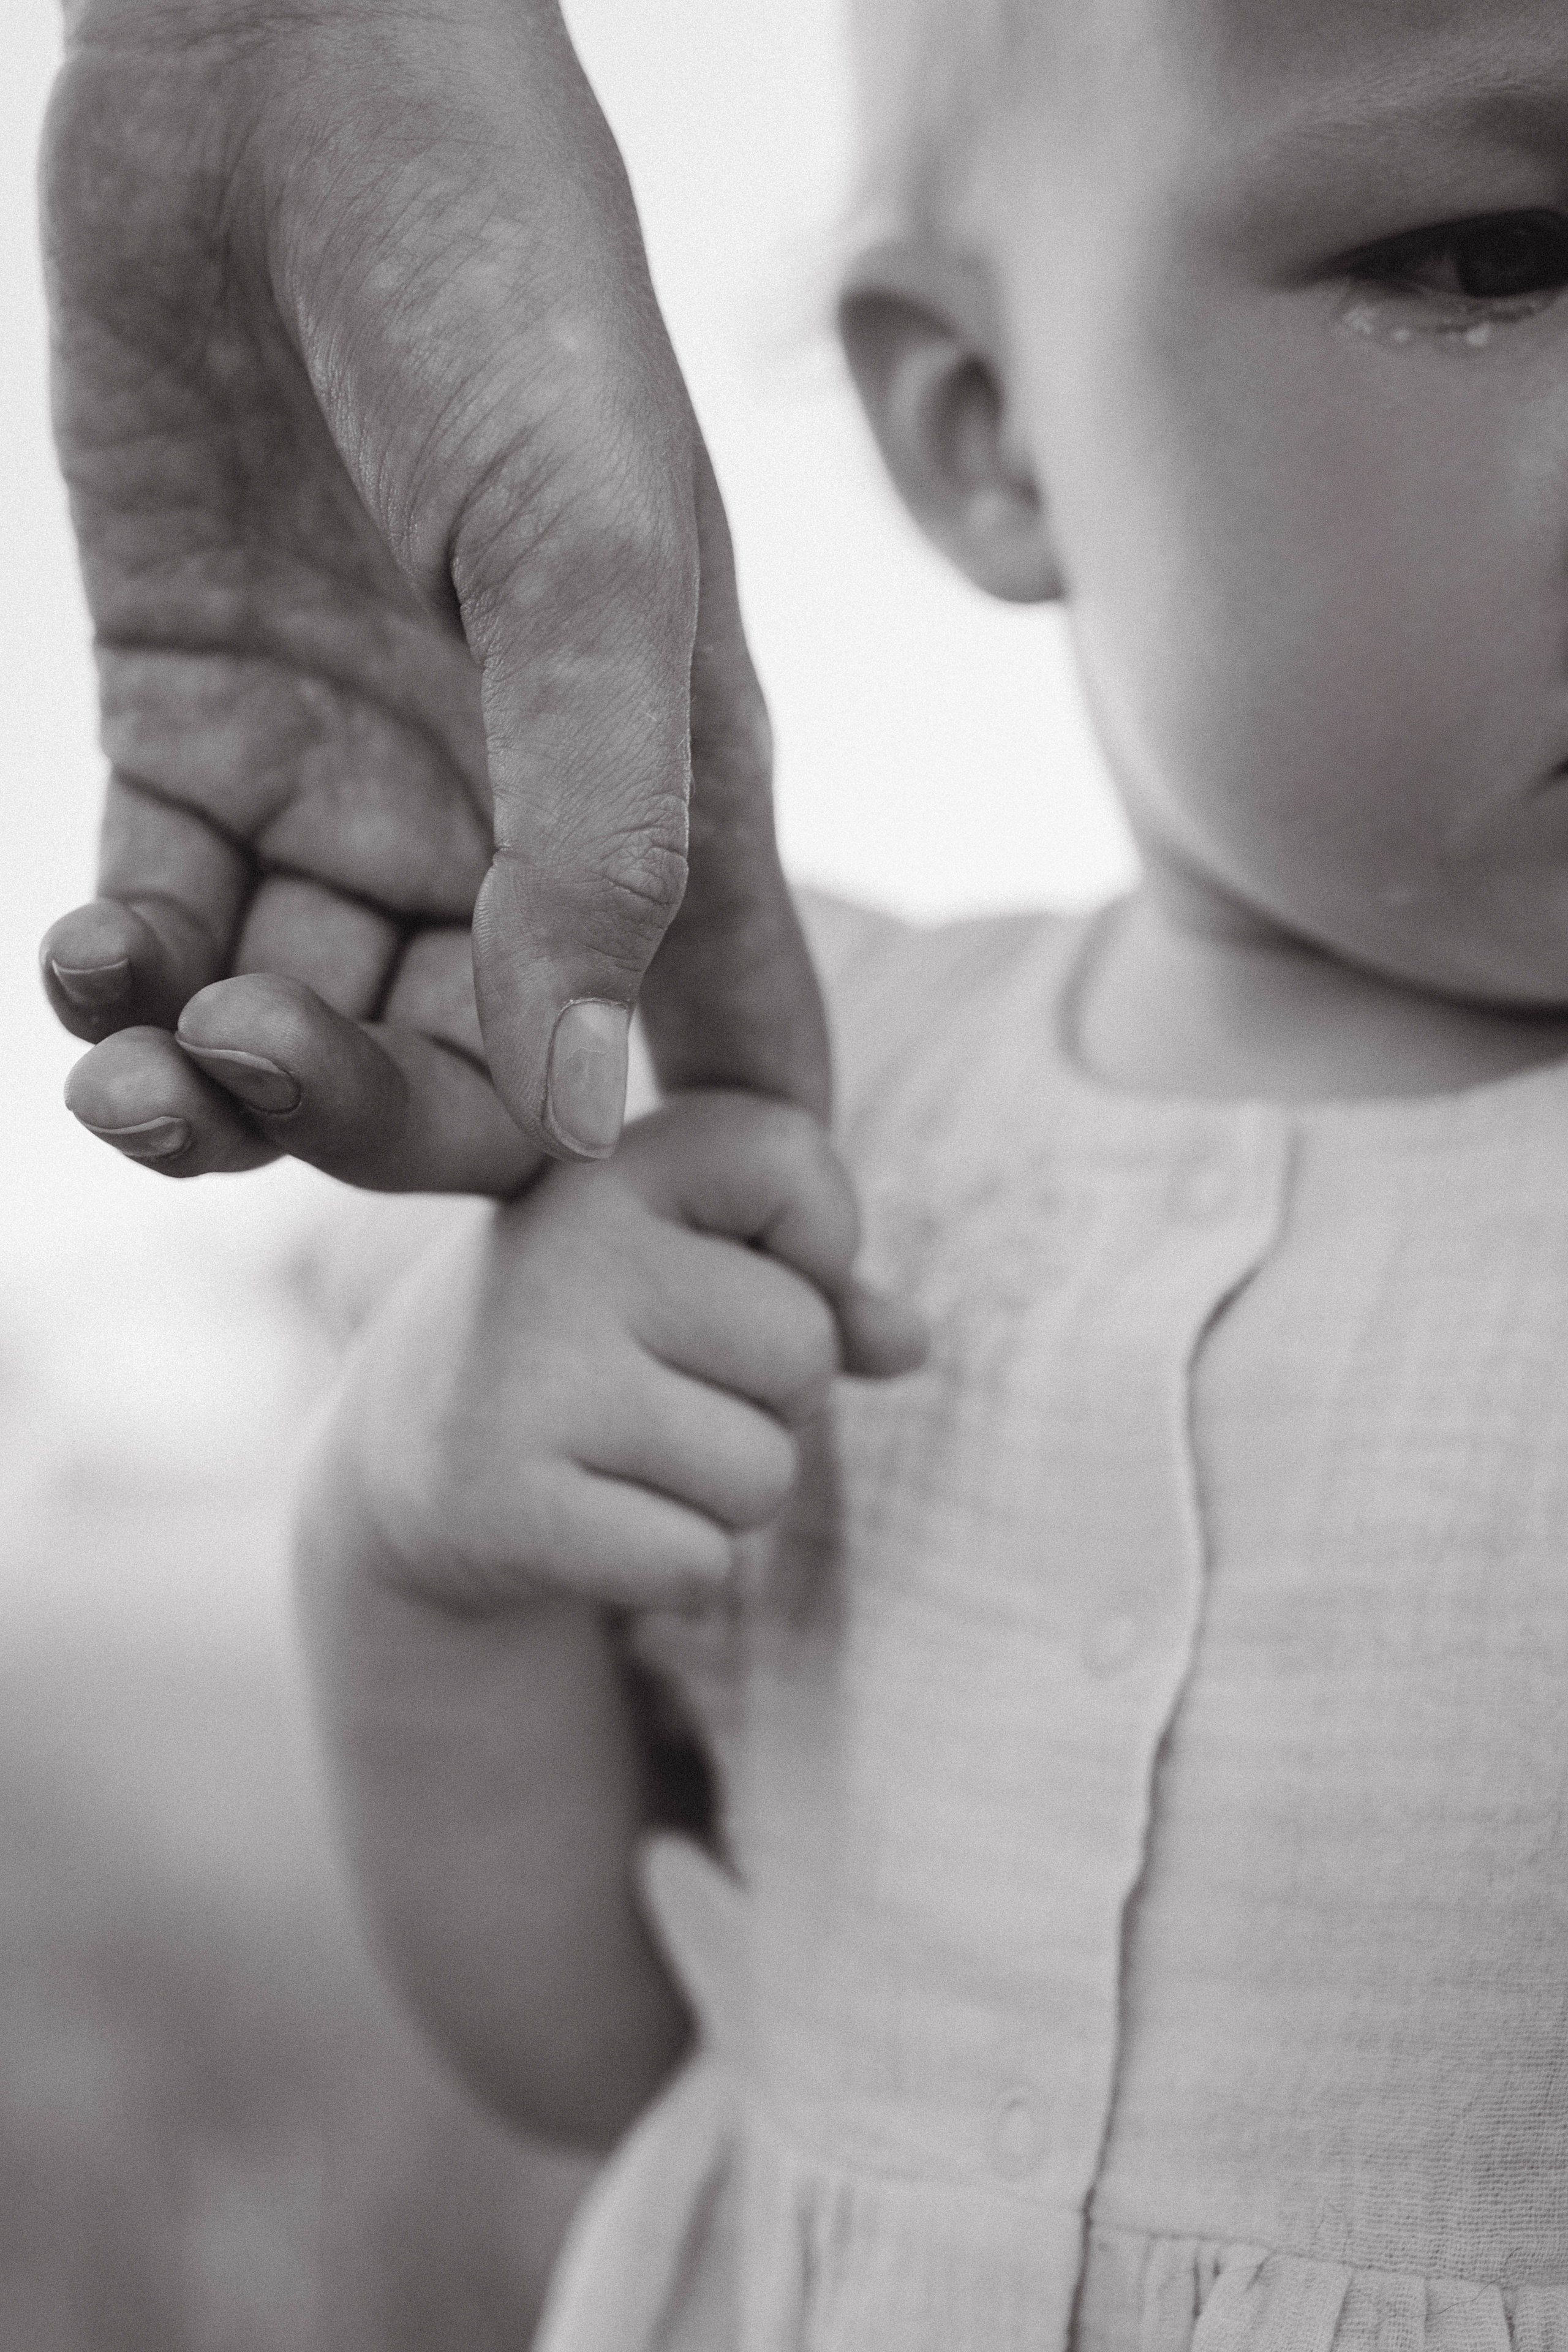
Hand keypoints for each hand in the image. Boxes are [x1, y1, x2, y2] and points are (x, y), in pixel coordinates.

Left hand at [40, 0, 828, 1192]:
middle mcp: (517, 825)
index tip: (691, 1307)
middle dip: (361, 1112)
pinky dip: (122, 981)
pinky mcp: (199, 736)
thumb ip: (599, 845)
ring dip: (214, 1083)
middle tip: (253, 1056)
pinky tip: (87, 967)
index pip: (728, 1056)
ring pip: (301, 1024)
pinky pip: (167, 924)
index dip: (724, 1196)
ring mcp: (353, 788)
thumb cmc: (498, 289)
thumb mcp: (583, 568)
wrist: (285, 85)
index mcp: (670, 799)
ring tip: (135, 1062)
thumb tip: (589, 1115)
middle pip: (468, 1078)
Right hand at [327, 1094, 926, 1612]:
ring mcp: (525, 1377)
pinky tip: (599, 1521)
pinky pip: (699, 1565)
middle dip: (774, 1396)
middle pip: (803, 1347)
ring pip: (763, 1472)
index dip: (812, 1240)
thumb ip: (820, 1283)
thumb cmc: (597, 1336)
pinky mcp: (505, 1506)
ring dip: (726, 1491)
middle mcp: (561, 1247)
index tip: (731, 1266)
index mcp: (611, 1162)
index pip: (792, 1161)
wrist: (408, 1453)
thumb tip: (911, 1343)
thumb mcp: (696, 1268)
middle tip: (668, 1387)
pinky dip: (676, 1566)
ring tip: (629, 1455)